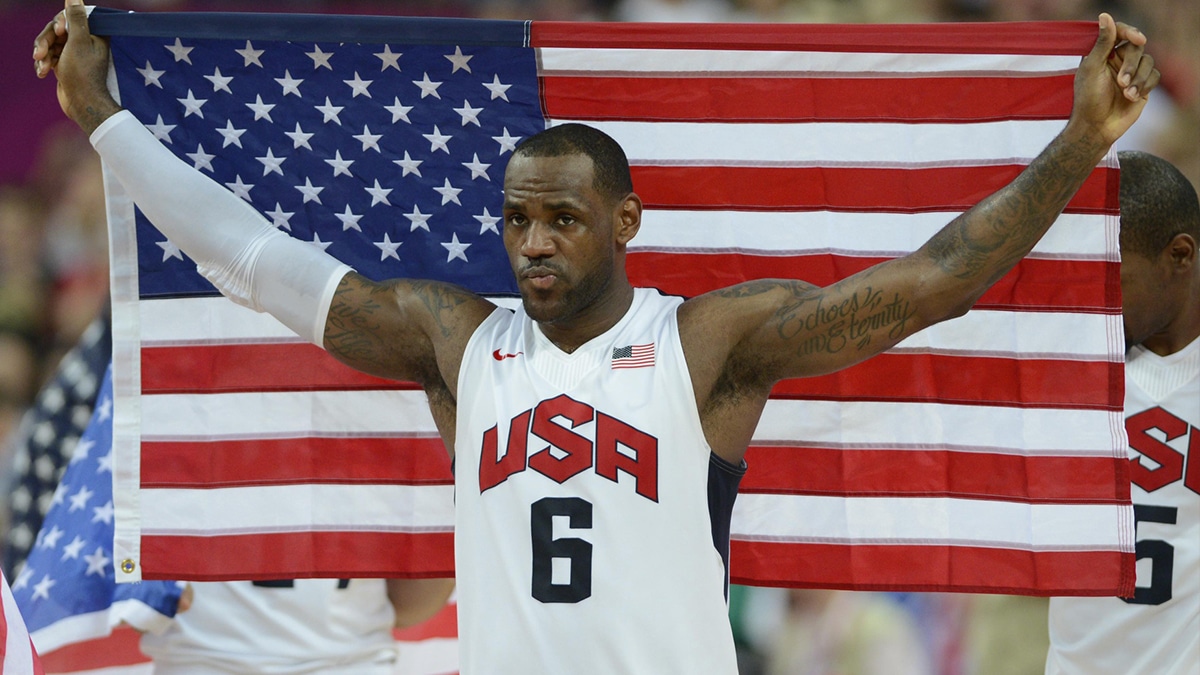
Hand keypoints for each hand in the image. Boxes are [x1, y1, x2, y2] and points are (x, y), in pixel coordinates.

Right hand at [32, 0, 120, 133]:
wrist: (82, 104)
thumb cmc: (82, 73)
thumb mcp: (78, 42)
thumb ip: (75, 19)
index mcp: (94, 34)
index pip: (70, 17)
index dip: (60, 22)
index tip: (60, 32)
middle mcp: (85, 42)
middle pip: (56, 30)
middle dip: (45, 41)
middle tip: (39, 54)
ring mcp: (73, 53)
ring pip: (50, 43)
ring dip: (43, 54)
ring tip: (42, 67)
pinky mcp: (64, 64)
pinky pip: (48, 56)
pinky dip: (43, 63)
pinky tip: (42, 73)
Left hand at [1069, 13, 1160, 147]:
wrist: (1097, 127)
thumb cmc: (1089, 99)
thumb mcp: (1092, 68)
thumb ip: (1102, 43)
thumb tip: (1106, 16)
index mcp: (1103, 54)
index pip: (1120, 33)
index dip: (1130, 32)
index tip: (1138, 38)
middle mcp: (1118, 60)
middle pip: (1137, 47)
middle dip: (1131, 64)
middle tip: (1120, 81)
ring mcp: (1132, 73)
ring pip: (1149, 61)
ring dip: (1138, 78)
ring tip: (1125, 92)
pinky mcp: (1143, 85)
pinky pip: (1155, 76)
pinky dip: (1145, 85)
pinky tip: (1132, 97)